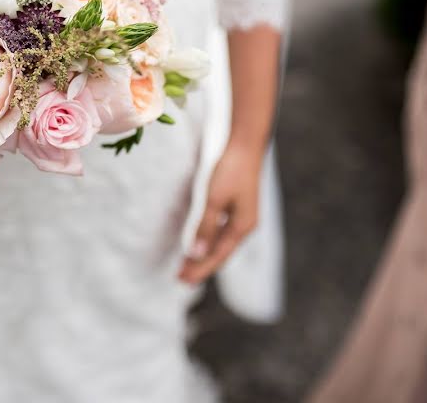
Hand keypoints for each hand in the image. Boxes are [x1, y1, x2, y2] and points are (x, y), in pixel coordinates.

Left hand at [178, 142, 261, 284]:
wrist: (246, 145)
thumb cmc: (230, 170)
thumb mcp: (214, 199)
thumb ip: (205, 227)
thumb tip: (196, 254)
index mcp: (241, 228)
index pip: (216, 256)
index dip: (199, 269)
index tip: (182, 280)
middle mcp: (245, 226)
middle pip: (220, 253)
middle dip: (200, 266)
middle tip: (180, 278)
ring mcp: (243, 217)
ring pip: (222, 244)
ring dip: (204, 256)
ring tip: (187, 266)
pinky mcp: (239, 208)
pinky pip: (223, 233)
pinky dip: (210, 242)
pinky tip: (201, 243)